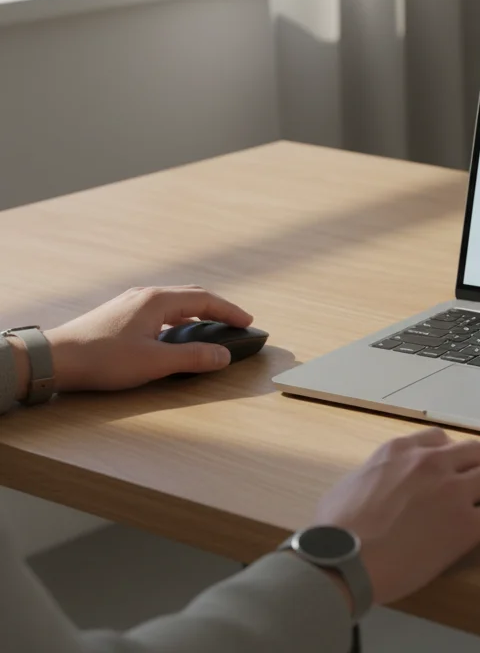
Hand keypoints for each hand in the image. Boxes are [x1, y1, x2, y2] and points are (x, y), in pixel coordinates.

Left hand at [44, 285, 253, 391]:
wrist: (56, 358)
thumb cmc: (102, 359)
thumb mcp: (154, 362)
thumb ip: (193, 358)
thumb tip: (224, 355)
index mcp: (158, 301)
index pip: (205, 299)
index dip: (230, 311)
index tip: (248, 322)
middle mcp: (145, 295)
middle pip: (191, 295)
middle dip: (217, 308)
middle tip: (234, 322)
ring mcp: (130, 302)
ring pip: (174, 302)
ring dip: (197, 312)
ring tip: (210, 328)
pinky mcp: (119, 313)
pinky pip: (159, 309)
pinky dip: (178, 318)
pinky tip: (175, 334)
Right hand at [313, 428, 479, 606]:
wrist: (343, 560)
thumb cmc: (333, 532)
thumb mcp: (346, 486)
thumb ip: (370, 476)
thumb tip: (372, 486)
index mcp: (399, 452)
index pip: (439, 438)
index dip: (452, 454)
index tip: (455, 467)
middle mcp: (430, 463)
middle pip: (475, 451)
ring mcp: (452, 491)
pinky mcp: (466, 525)